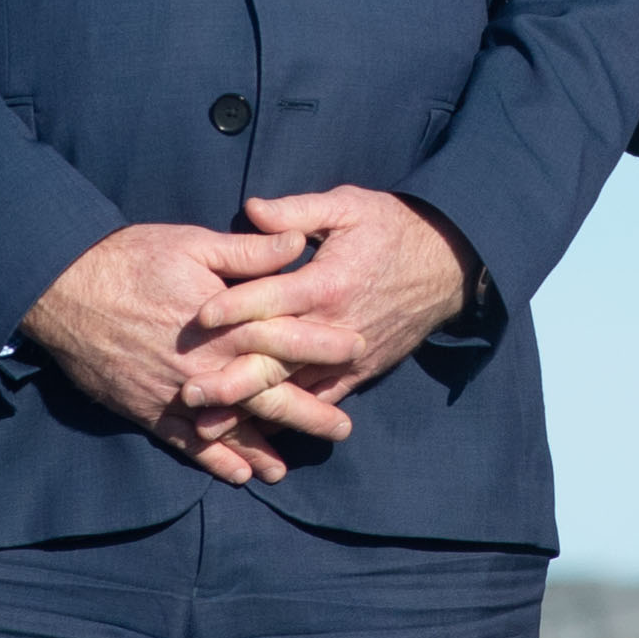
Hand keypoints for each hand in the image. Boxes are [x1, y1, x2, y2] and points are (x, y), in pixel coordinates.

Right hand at [19, 220, 315, 481]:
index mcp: (224, 322)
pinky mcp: (149, 409)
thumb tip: (297, 244)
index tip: (357, 350)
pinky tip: (237, 475)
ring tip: (291, 465)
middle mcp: (206, 366)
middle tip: (343, 430)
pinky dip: (214, 460)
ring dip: (263, 447)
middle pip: (267, 394)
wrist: (65, 289)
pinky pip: (187, 443)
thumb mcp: (194, 245)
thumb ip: (249, 253)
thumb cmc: (131, 259)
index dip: (322, 344)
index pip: (285, 337)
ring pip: (230, 426)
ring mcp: (177, 393)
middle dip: (307, 413)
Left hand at [168, 188, 481, 444]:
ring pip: (294, 389)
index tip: (197, 317)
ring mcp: (349, 356)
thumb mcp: (348, 206)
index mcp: (329, 282)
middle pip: (277, 358)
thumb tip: (250, 209)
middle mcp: (336, 326)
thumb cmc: (393, 228)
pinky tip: (254, 431)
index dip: (234, 306)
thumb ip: (297, 212)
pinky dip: (287, 418)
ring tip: (207, 425)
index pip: (274, 297)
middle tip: (189, 391)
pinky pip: (320, 400)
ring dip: (251, 408)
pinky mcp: (360, 371)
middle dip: (231, 377)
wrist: (449, 265)